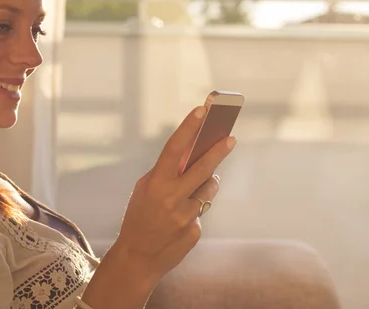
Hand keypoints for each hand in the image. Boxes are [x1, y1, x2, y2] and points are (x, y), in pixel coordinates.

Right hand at [113, 106, 235, 285]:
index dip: (189, 128)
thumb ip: (164, 174)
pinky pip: (202, 212)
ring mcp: (185, 216)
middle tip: (230, 139)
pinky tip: (180, 219)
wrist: (137, 258)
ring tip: (197, 186)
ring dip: (207, 184)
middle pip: (203, 168)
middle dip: (218, 151)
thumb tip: (188, 157)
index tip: (202, 111)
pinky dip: (195, 210)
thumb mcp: (144, 190)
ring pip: (208, 190)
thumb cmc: (138, 218)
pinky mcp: (195, 231)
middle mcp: (172, 197)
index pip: (175, 148)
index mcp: (155, 183)